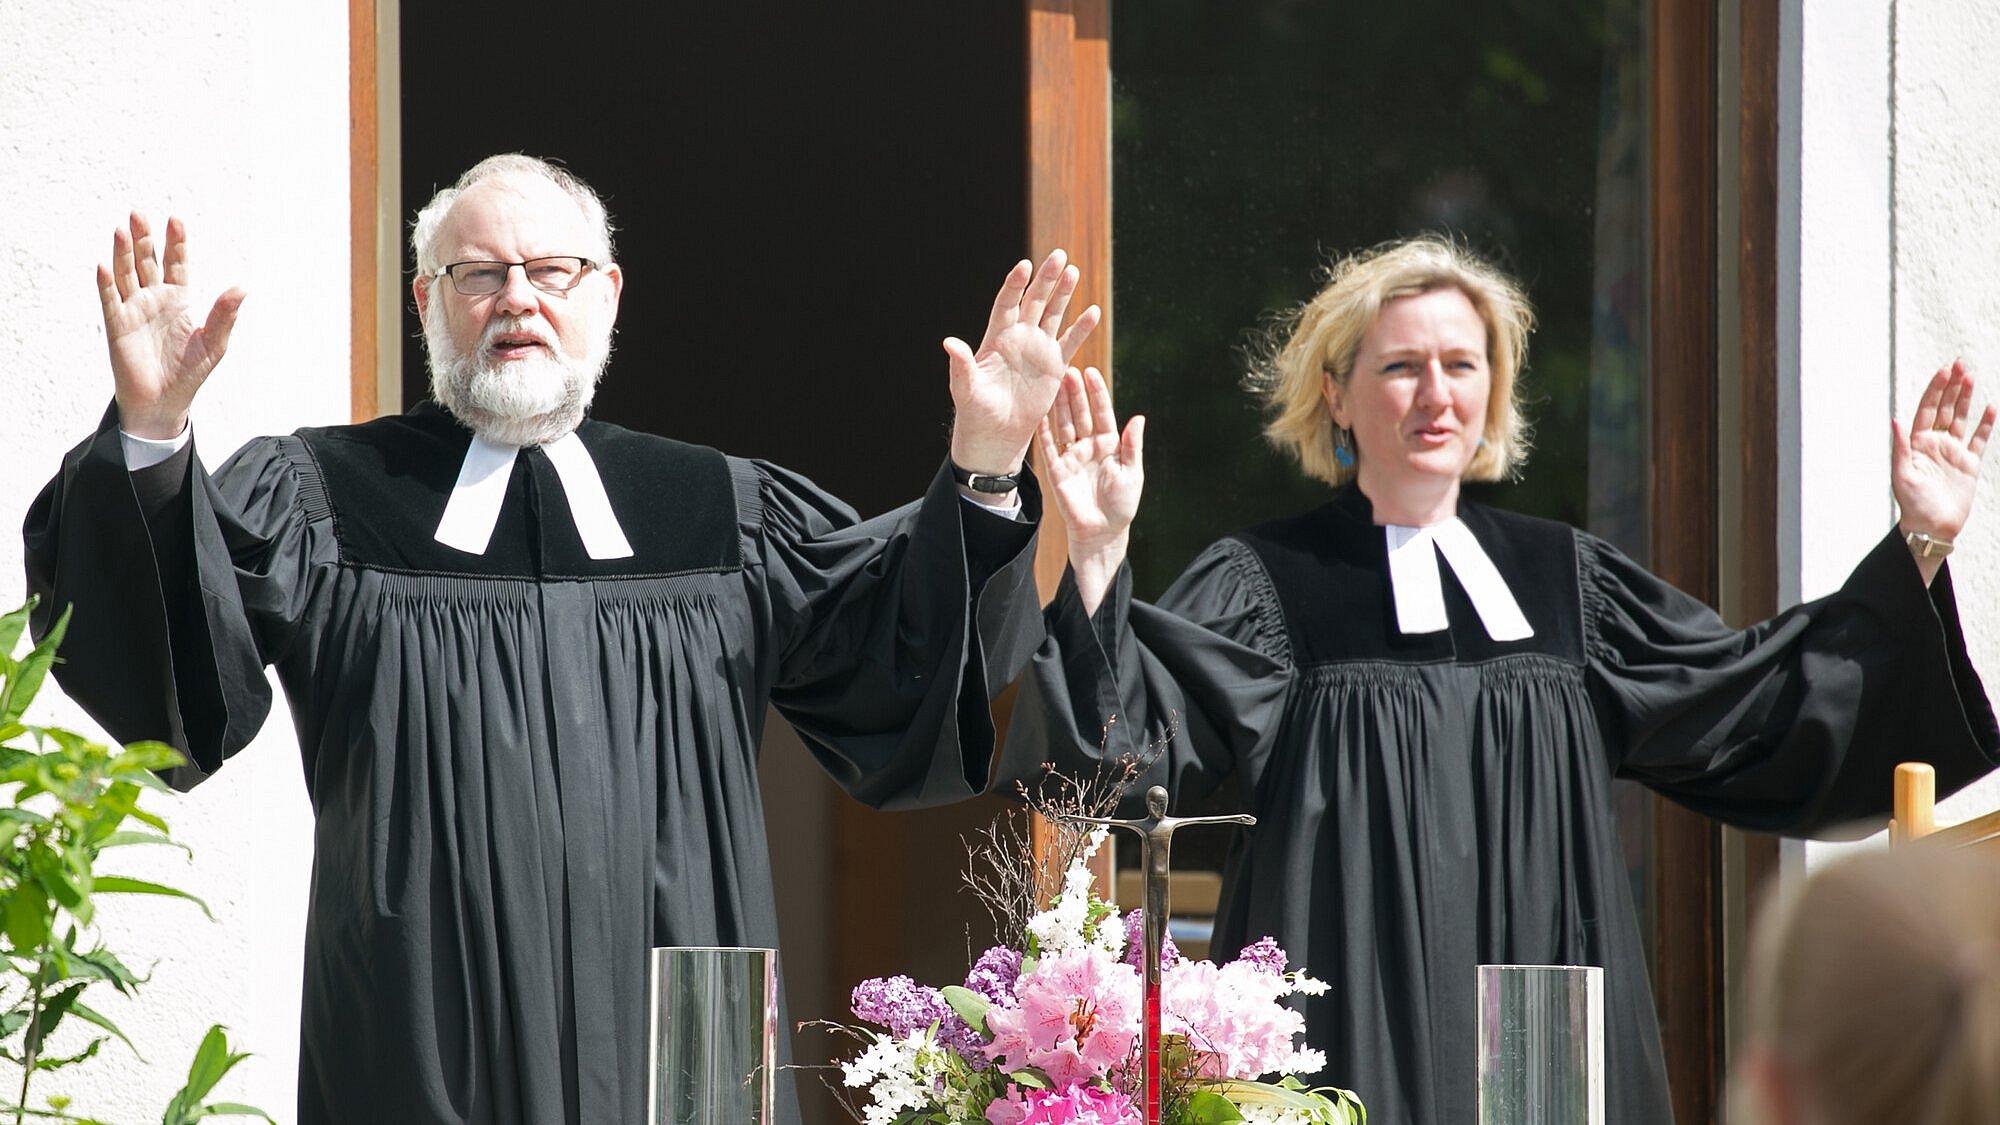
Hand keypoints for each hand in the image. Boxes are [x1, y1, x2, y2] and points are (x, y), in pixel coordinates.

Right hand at [98, 213, 246, 438]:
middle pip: (146, 261)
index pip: (176, 264)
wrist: (165, 401)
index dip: (176, 243)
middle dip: (144, 238)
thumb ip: (225, 314)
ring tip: (122, 229)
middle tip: (139, 213)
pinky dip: (106, 284)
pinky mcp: (117, 326)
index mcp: (179, 299)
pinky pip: (110, 301)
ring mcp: (133, 310)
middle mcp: (154, 299)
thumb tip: (243, 287)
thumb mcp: (214, 342)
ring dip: (122, 253)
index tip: (176, 220)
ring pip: (126, 274)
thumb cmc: (190, 372)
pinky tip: (103, 265)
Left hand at [945, 250, 1100, 477]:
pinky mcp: (1053, 366)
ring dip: (1064, 294)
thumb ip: (961, 364)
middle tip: (1059, 256)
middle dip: (1046, 279)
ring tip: (1074, 271)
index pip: (1007, 304)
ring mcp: (1037, 349)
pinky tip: (1093, 311)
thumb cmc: (975, 410)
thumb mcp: (966, 388)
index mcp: (996, 338)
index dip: (1015, 285)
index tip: (1024, 265)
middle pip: (1033, 301)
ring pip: (1052, 314)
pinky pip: (1070, 342)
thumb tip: (949, 342)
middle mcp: (1018, 337)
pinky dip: (1081, 328)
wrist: (996, 432)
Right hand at [1037, 367, 1143, 614]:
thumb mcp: (1132, 473)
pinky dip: (1043, 430)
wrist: (1101, 533)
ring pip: (1063, 425)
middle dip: (1074, 393)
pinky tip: (1040, 413)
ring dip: (1059, 405)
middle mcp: (1089, 446)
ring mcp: (1071, 457)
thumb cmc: (1121, 505)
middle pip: (1080, 414)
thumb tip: (1138, 417)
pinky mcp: (1057, 470)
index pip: (1102, 413)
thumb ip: (1132, 445)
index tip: (1090, 372)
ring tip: (1054, 383)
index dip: (1096, 393)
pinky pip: (1048, 446)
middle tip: (1067, 370)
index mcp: (1110, 445)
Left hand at [1892, 359, 1994, 542]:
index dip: (1935, 390)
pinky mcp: (1969, 463)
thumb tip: (1895, 419)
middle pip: (1945, 408)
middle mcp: (1934, 443)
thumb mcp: (1902, 475)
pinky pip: (1979, 439)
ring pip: (1962, 418)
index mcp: (1916, 443)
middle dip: (1952, 386)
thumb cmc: (1912, 503)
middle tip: (1960, 364)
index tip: (1943, 371)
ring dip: (1966, 398)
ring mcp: (1953, 451)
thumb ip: (1900, 447)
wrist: (1932, 526)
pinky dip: (1986, 424)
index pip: (1927, 410)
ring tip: (1971, 376)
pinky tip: (1990, 407)